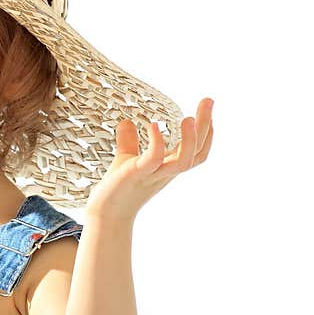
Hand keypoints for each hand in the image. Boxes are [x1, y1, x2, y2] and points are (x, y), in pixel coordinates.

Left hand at [84, 98, 214, 221]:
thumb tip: (127, 121)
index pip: (197, 151)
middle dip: (205, 127)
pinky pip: (152, 160)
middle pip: (196, 152)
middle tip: (208, 100)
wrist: (104, 213)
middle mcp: (166, 172)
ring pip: (183, 161)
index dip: (206, 132)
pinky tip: (154, 125)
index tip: (207, 108)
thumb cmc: (117, 188)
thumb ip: (130, 142)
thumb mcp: (127, 160)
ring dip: (189, 139)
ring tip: (188, 117)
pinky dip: (156, 143)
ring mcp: (153, 175)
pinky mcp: (136, 175)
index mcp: (168, 167)